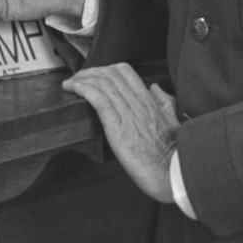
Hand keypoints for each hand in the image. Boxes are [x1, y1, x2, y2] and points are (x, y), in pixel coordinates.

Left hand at [62, 64, 179, 203]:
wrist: (172, 172)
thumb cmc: (173, 153)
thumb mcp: (174, 120)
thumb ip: (165, 102)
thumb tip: (155, 88)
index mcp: (148, 100)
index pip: (124, 71)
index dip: (104, 70)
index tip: (92, 76)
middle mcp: (137, 101)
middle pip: (109, 74)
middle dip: (89, 72)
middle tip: (76, 80)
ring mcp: (127, 113)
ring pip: (102, 83)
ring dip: (81, 80)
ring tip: (69, 84)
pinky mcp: (117, 126)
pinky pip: (98, 99)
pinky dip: (83, 89)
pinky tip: (72, 89)